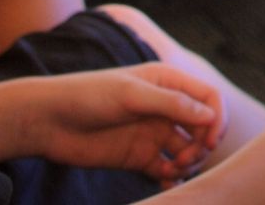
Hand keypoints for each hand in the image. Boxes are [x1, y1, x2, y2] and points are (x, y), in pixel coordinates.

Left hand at [12, 64, 224, 187]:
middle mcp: (164, 108)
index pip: (208, 98)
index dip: (217, 118)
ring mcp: (152, 133)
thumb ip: (171, 104)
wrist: (48, 121)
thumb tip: (210, 115)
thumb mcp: (131, 94)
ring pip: (188, 150)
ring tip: (172, 169)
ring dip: (189, 162)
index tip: (210, 139)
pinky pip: (167, 170)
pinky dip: (173, 178)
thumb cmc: (87, 95)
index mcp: (167, 83)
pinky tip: (166, 182)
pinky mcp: (139, 157)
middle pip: (202, 127)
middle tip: (187, 158)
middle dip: (203, 144)